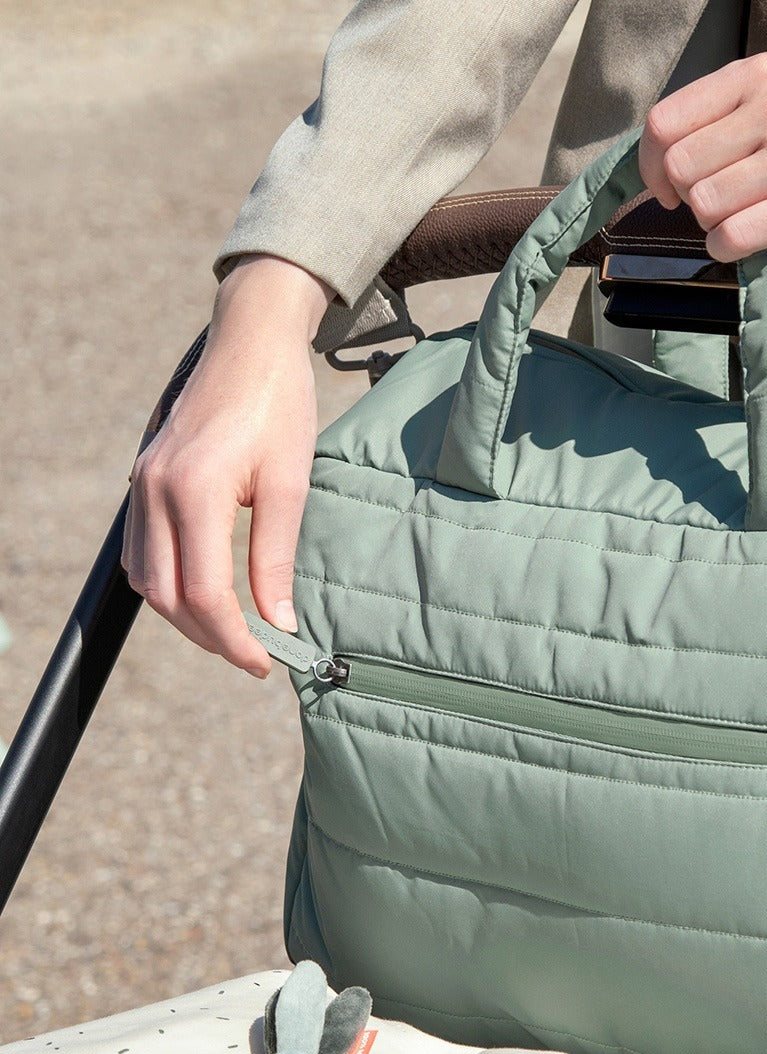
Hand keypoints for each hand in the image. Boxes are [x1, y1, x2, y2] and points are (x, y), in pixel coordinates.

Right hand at [123, 256, 332, 675]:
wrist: (251, 343)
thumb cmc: (279, 405)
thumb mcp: (291, 484)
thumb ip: (277, 558)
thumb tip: (279, 621)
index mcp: (193, 491)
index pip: (204, 593)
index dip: (235, 639)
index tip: (267, 662)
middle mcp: (154, 491)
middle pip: (167, 596)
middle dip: (209, 637)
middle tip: (255, 655)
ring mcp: (142, 484)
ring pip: (147, 579)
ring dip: (185, 615)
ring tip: (234, 631)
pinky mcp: (144, 479)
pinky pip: (142, 551)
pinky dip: (169, 583)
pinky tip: (205, 591)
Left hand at [639, 53, 766, 261]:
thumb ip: (733, 110)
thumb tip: (669, 153)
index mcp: (760, 74)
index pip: (666, 122)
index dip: (653, 163)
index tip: (668, 185)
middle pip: (680, 168)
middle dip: (683, 198)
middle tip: (710, 207)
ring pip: (705, 204)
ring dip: (710, 225)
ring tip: (738, 223)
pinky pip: (739, 235)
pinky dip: (727, 248)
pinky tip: (742, 245)